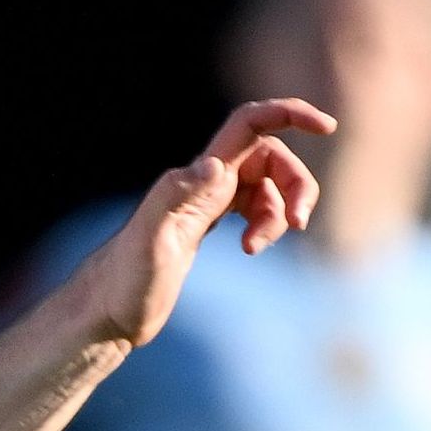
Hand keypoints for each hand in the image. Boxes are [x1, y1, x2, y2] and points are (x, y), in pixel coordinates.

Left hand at [66, 99, 333, 347]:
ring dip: (281, 211)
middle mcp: (201, 185)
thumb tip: (217, 167)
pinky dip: (267, 224)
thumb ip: (177, 200)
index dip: (289, 115)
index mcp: (196, 179)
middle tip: (297, 223)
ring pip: (266, 186)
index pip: (249, 125)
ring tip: (256, 247)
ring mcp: (203, 205)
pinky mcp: (203, 227)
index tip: (327, 127)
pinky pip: (253, 208)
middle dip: (296, 185)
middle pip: (270, 159)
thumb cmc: (123, 285)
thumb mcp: (150, 243)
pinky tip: (250, 249)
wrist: (103, 316)